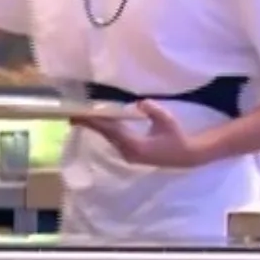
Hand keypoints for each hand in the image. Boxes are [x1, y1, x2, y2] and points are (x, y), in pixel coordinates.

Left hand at [71, 100, 210, 167]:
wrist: (186, 156)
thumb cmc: (177, 137)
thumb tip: (140, 103)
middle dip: (90, 124)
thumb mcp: (168, 121)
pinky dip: (105, 131)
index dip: (93, 122)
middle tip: (73, 113)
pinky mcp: (130, 154)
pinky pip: (113, 140)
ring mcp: (128, 155)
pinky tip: (99, 123)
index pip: (109, 130)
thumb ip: (154, 111)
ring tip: (82, 117)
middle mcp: (128, 152)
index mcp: (135, 144)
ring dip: (96, 127)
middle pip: (105, 135)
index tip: (78, 116)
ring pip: (108, 138)